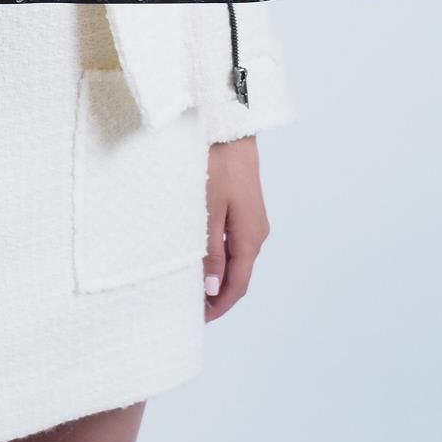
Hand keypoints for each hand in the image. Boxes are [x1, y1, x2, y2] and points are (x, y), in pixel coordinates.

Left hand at [201, 134, 270, 320]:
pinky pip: (230, 240)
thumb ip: (210, 251)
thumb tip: (212, 289)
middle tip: (186, 306)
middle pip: (237, 275)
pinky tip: (197, 253)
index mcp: (251, 238)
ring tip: (187, 284)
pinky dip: (215, 254)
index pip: (237, 286)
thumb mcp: (208, 210)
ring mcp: (250, 218)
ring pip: (233, 258)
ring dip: (214, 274)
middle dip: (214, 294)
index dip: (217, 307)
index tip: (195, 319)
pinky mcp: (242, 205)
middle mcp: (256, 232)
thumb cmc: (216, 162)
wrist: (229, 122)